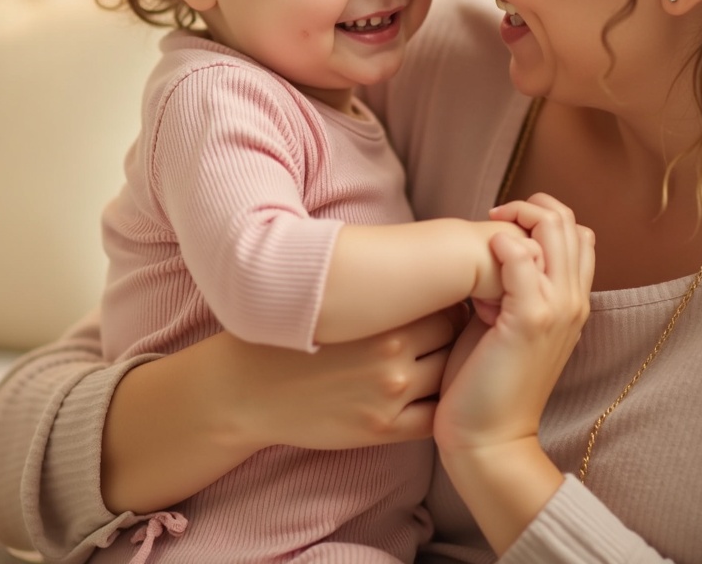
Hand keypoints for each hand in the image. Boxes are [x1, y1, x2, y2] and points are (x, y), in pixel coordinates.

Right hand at [220, 306, 464, 451]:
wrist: (248, 389)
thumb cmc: (286, 337)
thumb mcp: (333, 301)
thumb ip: (377, 291)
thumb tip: (420, 273)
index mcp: (379, 312)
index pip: (445, 303)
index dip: (446, 303)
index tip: (438, 306)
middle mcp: (391, 350)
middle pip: (453, 338)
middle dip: (451, 336)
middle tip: (439, 335)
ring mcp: (390, 392)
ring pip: (449, 377)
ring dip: (445, 371)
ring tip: (430, 363)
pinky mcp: (382, 428)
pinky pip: (433, 419)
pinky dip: (436, 407)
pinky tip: (421, 396)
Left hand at [435, 193, 594, 456]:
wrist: (489, 439)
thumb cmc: (486, 382)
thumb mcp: (504, 325)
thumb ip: (509, 290)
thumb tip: (487, 254)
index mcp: (572, 303)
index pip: (578, 235)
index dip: (543, 218)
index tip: (502, 227)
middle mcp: (573, 302)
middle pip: (571, 224)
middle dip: (531, 208)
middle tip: (493, 219)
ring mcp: (557, 310)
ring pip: (556, 231)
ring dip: (518, 219)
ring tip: (486, 234)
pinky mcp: (530, 320)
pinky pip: (523, 260)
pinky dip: (503, 246)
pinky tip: (481, 256)